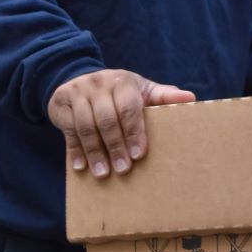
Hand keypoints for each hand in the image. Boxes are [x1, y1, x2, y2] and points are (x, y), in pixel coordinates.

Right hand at [47, 69, 193, 176]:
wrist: (79, 78)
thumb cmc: (120, 92)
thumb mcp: (141, 91)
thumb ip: (163, 97)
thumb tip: (190, 98)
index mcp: (123, 81)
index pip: (129, 108)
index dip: (134, 132)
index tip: (139, 155)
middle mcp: (99, 84)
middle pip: (106, 120)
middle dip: (115, 146)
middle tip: (123, 170)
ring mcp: (77, 92)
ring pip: (86, 126)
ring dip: (95, 152)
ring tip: (103, 174)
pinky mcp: (60, 102)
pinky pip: (68, 130)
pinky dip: (75, 150)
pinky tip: (81, 167)